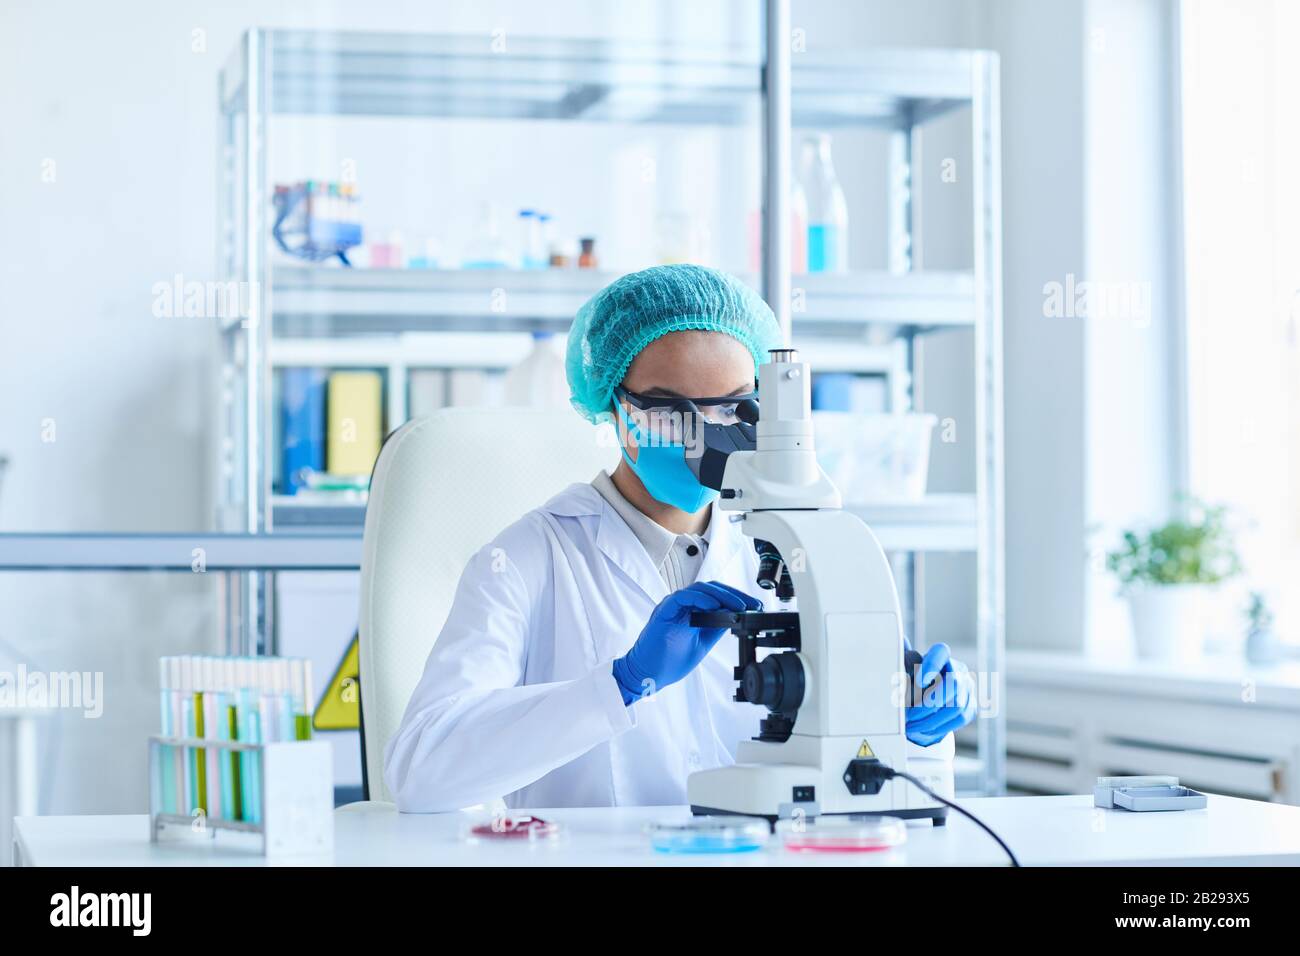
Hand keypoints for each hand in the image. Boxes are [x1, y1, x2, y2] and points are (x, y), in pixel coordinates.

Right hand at [612, 581, 761, 704]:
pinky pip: (682, 597)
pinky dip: (700, 599)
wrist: (646, 675)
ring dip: (721, 596)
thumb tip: (736, 615)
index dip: (736, 598)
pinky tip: (714, 606)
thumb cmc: (668, 661)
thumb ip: (716, 627)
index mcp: (690, 612)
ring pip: (698, 590)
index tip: (754, 606)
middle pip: (710, 589)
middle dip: (733, 595)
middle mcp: (681, 606)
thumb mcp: (702, 643)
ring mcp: (671, 607)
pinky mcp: (663, 611)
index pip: (716, 596)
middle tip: (751, 604)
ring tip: (739, 605)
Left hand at [904, 642, 976, 745]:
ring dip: (932, 719)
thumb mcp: (904, 671)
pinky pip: (959, 718)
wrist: (923, 701)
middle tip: (910, 715)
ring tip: (912, 726)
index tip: (918, 681)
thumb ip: (903, 661)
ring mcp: (968, 688)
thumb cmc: (911, 682)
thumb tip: (901, 641)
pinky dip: (940, 726)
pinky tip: (924, 729)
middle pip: (953, 682)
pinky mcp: (971, 707)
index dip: (932, 665)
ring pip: (956, 705)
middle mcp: (958, 669)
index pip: (941, 652)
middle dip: (930, 701)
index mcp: (941, 655)